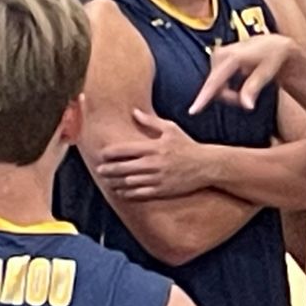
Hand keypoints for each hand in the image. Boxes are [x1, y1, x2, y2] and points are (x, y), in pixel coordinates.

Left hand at [96, 109, 210, 199]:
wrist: (206, 166)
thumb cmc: (188, 146)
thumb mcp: (171, 129)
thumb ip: (151, 121)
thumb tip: (134, 112)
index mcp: (154, 147)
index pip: (125, 150)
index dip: (110, 153)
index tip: (102, 154)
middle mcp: (153, 163)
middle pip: (123, 168)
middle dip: (108, 169)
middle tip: (99, 170)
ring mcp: (157, 178)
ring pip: (129, 182)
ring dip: (115, 182)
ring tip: (107, 181)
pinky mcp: (162, 190)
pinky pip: (139, 193)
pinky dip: (127, 193)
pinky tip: (121, 191)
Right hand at [189, 34, 294, 114]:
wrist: (273, 44)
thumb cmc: (273, 57)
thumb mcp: (267, 72)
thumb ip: (253, 88)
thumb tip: (247, 106)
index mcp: (233, 56)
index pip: (215, 81)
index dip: (204, 97)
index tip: (193, 110)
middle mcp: (221, 53)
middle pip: (215, 87)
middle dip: (229, 96)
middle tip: (247, 98)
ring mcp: (217, 55)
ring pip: (215, 85)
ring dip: (228, 92)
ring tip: (247, 87)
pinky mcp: (216, 57)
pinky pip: (216, 80)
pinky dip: (226, 85)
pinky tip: (240, 79)